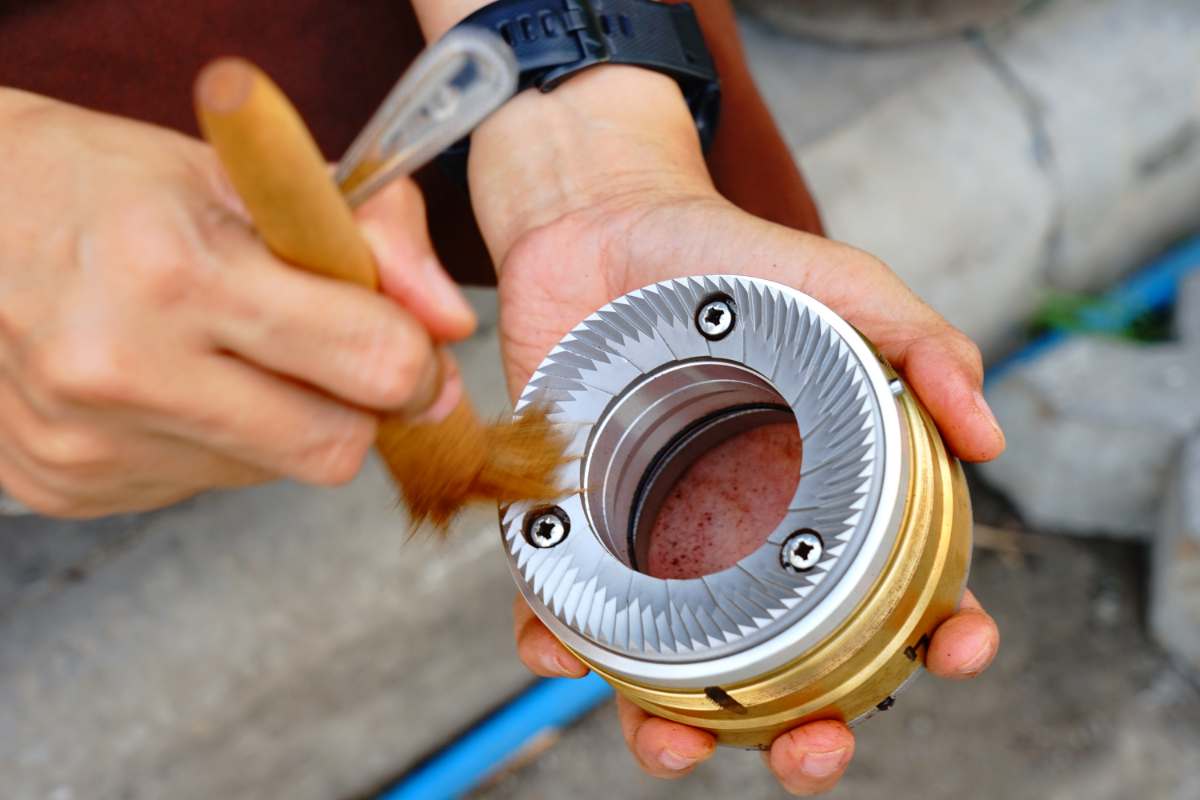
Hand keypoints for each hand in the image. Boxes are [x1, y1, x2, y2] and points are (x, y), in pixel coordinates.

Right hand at [0, 90, 474, 516]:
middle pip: (332, 448)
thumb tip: (449, 322)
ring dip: (284, 419)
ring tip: (225, 349)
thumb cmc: (104, 184)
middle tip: (334, 354)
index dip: (414, 361)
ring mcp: (86, 442)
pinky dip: (219, 440)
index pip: (368, 365)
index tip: (411, 346)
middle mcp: (123, 369)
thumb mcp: (245, 176)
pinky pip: (203, 484)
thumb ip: (373, 236)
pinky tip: (173, 381)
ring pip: (274, 473)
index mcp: (176, 272)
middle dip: (360, 406)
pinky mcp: (66, 486)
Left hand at [455, 64, 1002, 793]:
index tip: (950, 650)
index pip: (892, 593)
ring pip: (675, 667)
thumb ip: (921, 344)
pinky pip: (563, 609)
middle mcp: (739, 539)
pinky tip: (560, 653)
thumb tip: (989, 437)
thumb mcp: (842, 287)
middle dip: (806, 731)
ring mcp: (654, 541)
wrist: (601, 225)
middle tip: (814, 747)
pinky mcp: (569, 527)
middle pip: (786, 665)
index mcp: (816, 499)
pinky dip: (560, 646)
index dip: (933, 639)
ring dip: (677, 727)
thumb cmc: (729, 261)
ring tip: (674, 743)